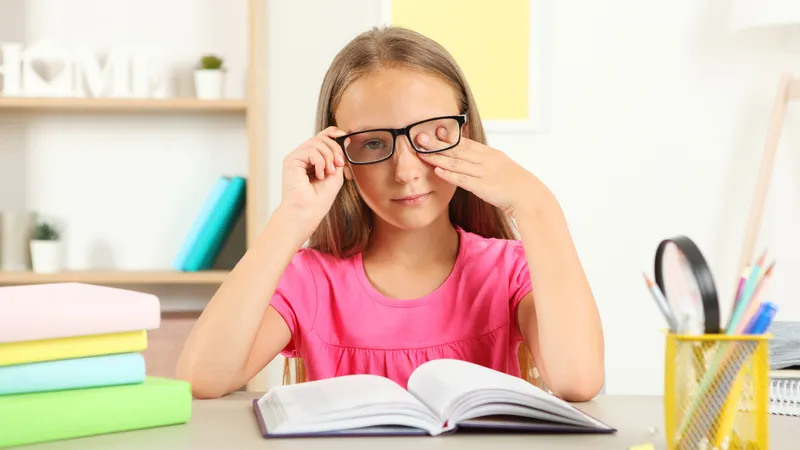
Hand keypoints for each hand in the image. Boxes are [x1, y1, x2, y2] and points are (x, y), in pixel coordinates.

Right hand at [280, 126, 347, 227]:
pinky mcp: (291, 160)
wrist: (308, 211)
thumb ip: (338, 157)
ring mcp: (296, 158)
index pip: (322, 137)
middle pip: (321, 138)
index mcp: (313, 159)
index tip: (344, 137)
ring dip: (328, 156)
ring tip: (329, 172)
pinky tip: (319, 174)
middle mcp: (304, 156)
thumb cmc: (320, 198)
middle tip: (338, 164)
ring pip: (316, 142)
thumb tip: (345, 138)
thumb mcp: (335, 173)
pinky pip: (310, 150)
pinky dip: (319, 161)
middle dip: (334, 149)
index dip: (333, 133)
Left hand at [416, 128, 541, 217]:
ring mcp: (483, 172)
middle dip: (437, 143)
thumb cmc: (515, 184)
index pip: (466, 142)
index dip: (448, 137)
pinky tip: (437, 170)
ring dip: (437, 157)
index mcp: (490, 153)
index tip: (433, 129)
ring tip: (421, 153)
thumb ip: (486, 161)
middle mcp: (485, 160)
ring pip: (456, 162)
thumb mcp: (501, 166)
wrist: (529, 196)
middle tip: (419, 137)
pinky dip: (449, 174)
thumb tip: (472, 158)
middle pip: (457, 149)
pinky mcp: (482, 186)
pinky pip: (462, 179)